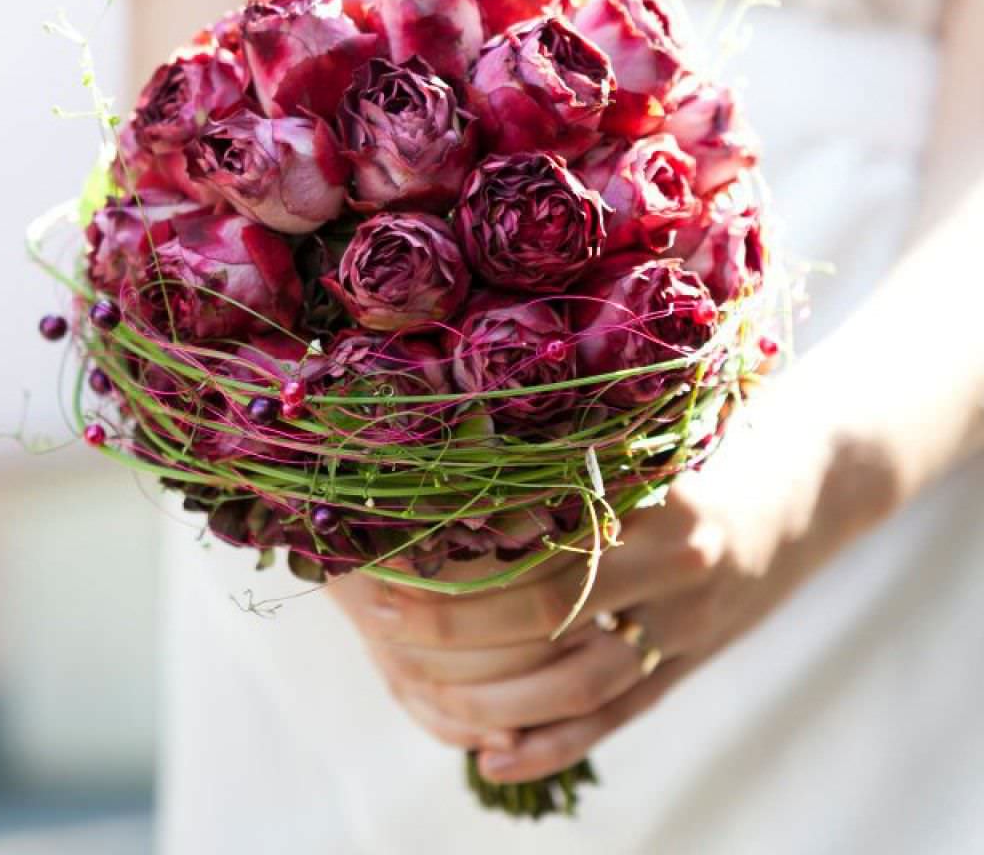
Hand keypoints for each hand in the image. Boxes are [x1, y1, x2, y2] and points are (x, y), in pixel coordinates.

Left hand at [331, 366, 895, 780]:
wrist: (819, 483)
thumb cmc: (723, 439)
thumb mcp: (658, 438)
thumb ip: (579, 465)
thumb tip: (467, 480)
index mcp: (664, 505)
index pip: (543, 545)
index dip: (463, 559)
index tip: (393, 557)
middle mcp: (680, 572)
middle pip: (547, 617)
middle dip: (454, 626)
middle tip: (382, 619)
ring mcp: (691, 629)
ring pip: (579, 682)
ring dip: (493, 698)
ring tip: (422, 691)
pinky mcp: (694, 664)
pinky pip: (619, 717)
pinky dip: (554, 746)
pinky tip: (493, 762)